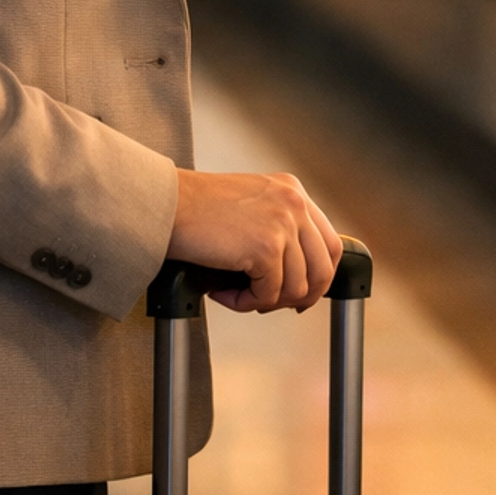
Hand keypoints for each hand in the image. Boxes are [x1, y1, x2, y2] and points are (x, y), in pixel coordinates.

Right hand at [167, 169, 343, 312]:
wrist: (166, 203)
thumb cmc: (197, 208)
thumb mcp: (252, 204)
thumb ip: (280, 226)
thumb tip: (297, 272)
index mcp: (292, 191)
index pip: (329, 243)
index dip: (319, 277)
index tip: (302, 294)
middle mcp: (294, 203)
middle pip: (323, 269)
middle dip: (300, 296)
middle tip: (271, 303)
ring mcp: (283, 224)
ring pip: (296, 287)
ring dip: (265, 300)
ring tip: (236, 294)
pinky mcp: (266, 247)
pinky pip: (268, 295)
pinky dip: (245, 303)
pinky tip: (223, 292)